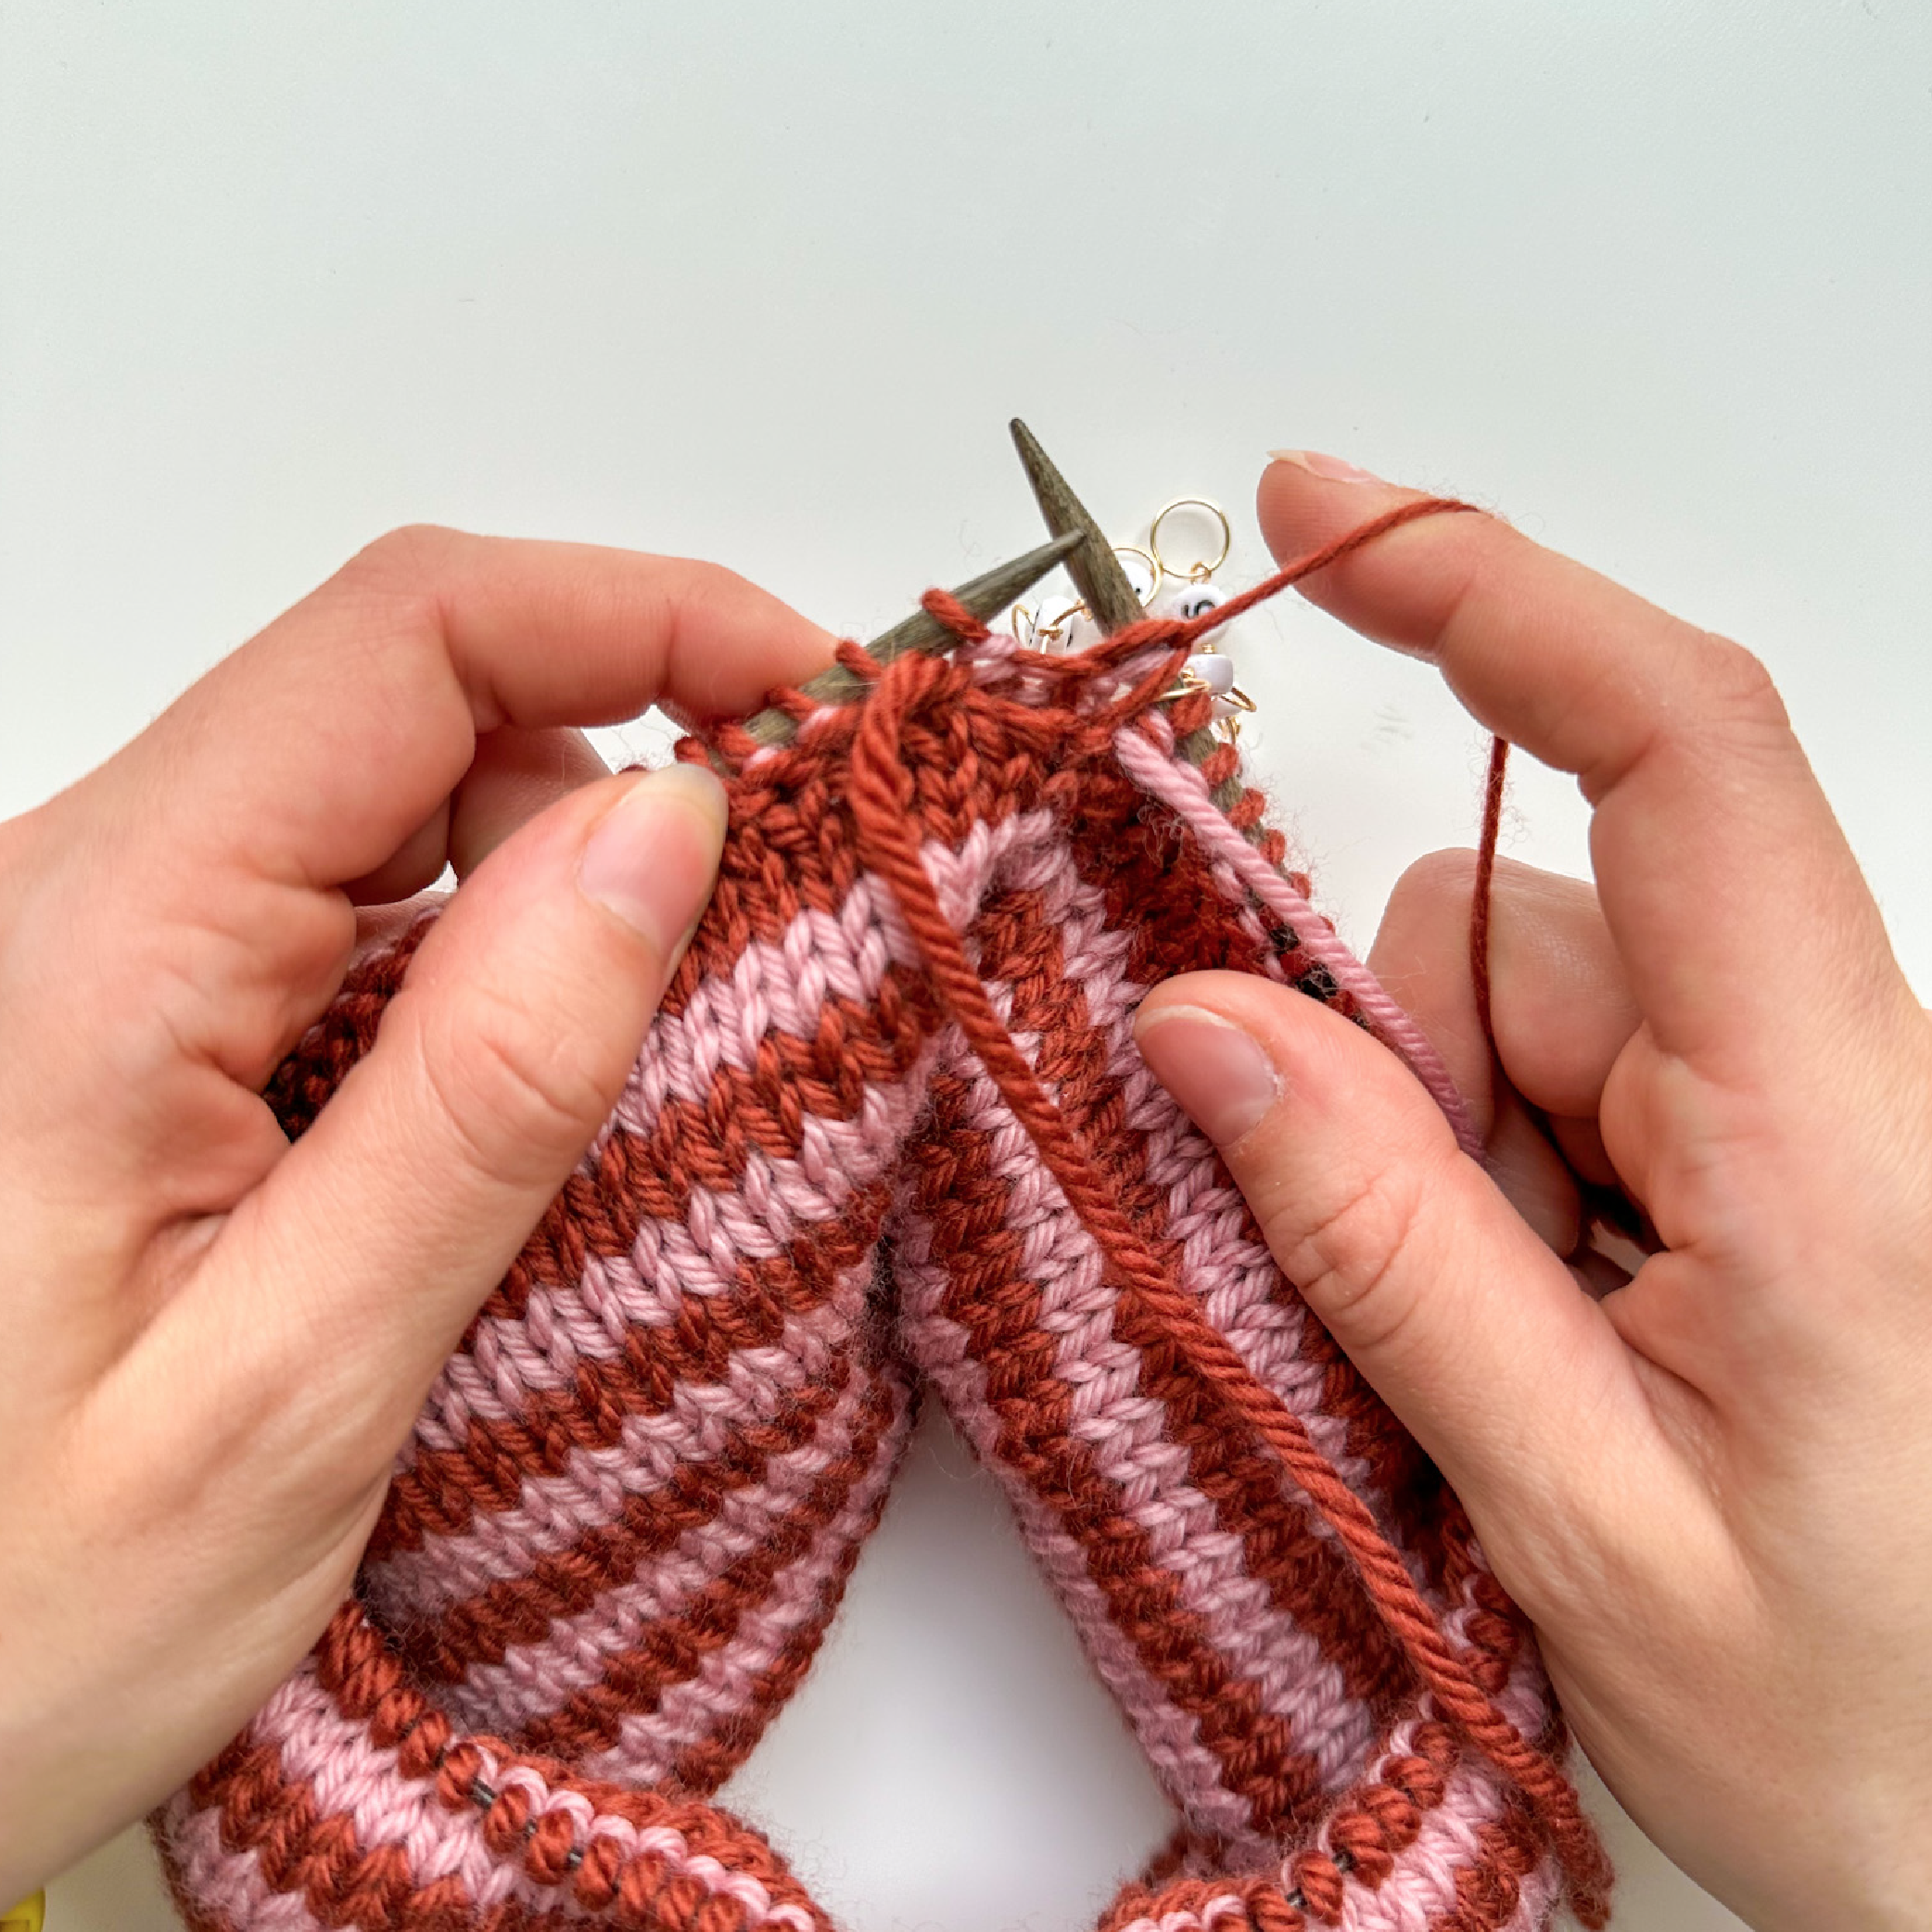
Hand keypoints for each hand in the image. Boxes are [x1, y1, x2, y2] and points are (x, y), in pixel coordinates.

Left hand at [0, 527, 829, 1897]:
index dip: (646, 614)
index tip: (819, 693)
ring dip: (571, 841)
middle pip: (408, 686)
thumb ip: (488, 1089)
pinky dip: (500, 929)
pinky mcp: (138, 1008)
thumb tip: (664, 831)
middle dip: (635, 725)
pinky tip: (563, 1054)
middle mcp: (82, 893)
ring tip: (697, 992)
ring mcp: (105, 944)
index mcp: (103, 944)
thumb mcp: (293, 1386)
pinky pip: (354, 893)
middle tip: (800, 868)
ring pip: (390, 785)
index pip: (409, 642)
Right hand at [1134, 455, 1931, 1931]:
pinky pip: (1536, 1077)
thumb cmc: (1890, 1733)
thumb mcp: (1578, 1519)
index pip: (1677, 751)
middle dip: (1403, 1062)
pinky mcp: (1744, 1143)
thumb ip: (1384, 1250)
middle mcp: (1823, 1068)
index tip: (1329, 514)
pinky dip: (1480, 1174)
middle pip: (1515, 911)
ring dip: (1444, 1146)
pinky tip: (1548, 1329)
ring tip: (1524, 1353)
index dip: (1497, 596)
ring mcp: (1783, 1102)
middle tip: (1436, 1292)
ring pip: (1501, 1003)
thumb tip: (1201, 1026)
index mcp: (1831, 1131)